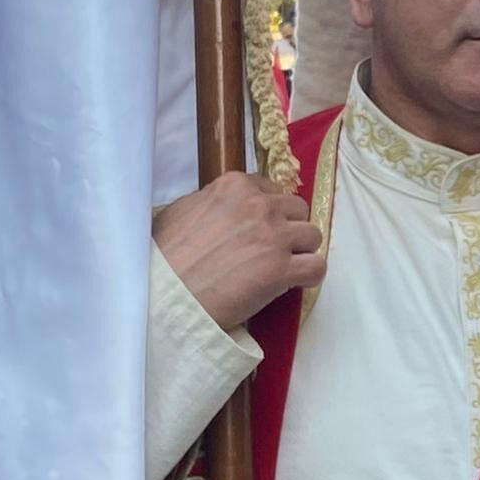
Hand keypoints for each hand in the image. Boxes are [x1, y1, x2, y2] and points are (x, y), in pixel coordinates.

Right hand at [155, 169, 324, 332]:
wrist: (163, 294)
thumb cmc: (164, 256)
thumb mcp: (182, 209)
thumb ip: (213, 200)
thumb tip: (226, 205)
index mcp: (235, 185)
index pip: (273, 190)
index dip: (270, 213)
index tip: (259, 231)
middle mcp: (258, 205)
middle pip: (298, 210)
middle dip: (288, 230)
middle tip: (270, 251)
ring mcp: (272, 236)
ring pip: (312, 236)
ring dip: (300, 252)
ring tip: (281, 268)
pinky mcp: (280, 270)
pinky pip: (316, 267)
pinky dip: (309, 276)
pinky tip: (292, 283)